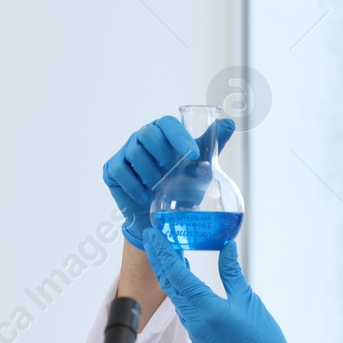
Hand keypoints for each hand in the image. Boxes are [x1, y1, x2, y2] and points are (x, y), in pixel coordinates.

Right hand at [104, 116, 234, 248]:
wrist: (159, 218)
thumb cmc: (180, 187)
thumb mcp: (199, 167)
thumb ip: (212, 145)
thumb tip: (230, 124)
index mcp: (162, 132)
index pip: (167, 123)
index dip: (179, 136)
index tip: (193, 154)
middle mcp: (141, 138)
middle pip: (147, 134)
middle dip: (162, 154)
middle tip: (170, 172)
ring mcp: (125, 152)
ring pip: (134, 153)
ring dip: (149, 173)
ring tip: (158, 187)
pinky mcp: (112, 169)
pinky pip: (120, 171)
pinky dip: (134, 186)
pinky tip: (144, 196)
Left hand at [141, 228, 323, 342]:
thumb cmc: (263, 340)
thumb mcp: (248, 300)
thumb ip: (231, 272)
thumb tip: (225, 247)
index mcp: (205, 308)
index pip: (176, 274)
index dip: (163, 252)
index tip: (154, 234)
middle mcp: (194, 321)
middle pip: (169, 285)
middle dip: (159, 260)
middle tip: (154, 237)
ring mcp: (194, 332)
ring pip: (175, 298)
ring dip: (169, 275)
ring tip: (169, 253)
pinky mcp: (199, 339)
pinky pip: (184, 310)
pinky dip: (181, 291)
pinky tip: (185, 280)